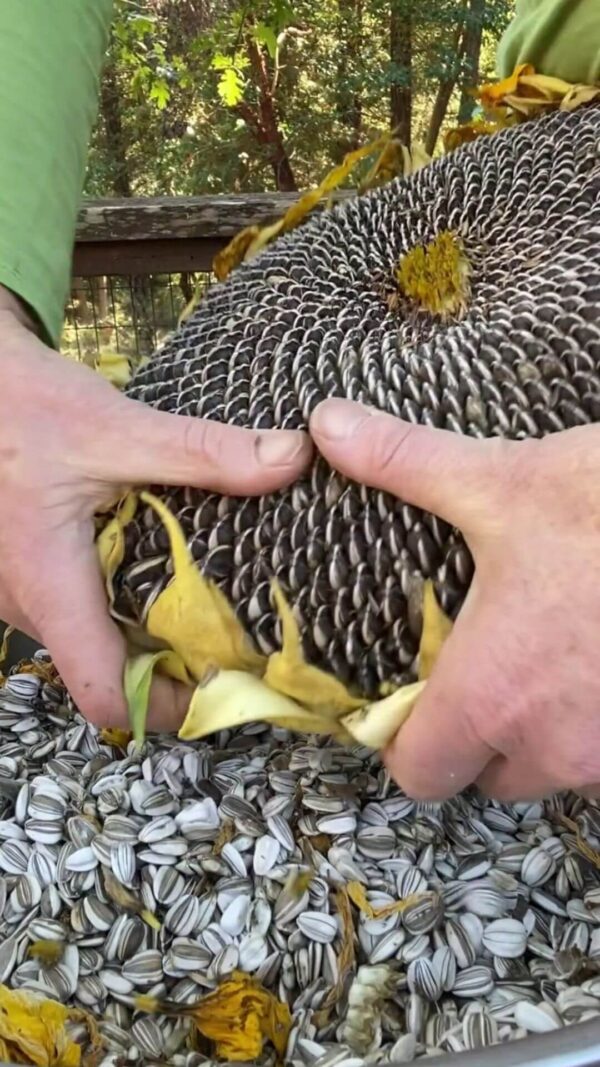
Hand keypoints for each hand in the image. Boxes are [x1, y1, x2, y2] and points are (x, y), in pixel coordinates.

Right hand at [0, 287, 311, 729]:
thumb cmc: (19, 404)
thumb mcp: (116, 427)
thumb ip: (203, 452)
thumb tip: (290, 460)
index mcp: (49, 586)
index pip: (108, 695)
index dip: (171, 705)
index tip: (228, 680)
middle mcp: (27, 603)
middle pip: (110, 671)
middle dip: (177, 662)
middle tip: (241, 633)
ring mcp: (19, 590)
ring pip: (94, 637)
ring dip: (150, 627)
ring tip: (212, 596)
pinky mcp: (23, 569)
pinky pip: (78, 605)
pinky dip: (122, 598)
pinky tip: (162, 562)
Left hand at [311, 397, 599, 801]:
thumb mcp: (501, 483)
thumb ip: (405, 463)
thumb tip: (326, 424)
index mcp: (489, 695)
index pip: (419, 772)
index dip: (407, 741)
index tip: (413, 696)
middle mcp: (552, 744)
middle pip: (490, 774)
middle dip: (481, 735)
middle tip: (487, 665)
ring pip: (558, 767)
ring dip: (547, 730)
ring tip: (550, 654)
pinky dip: (597, 721)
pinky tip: (596, 659)